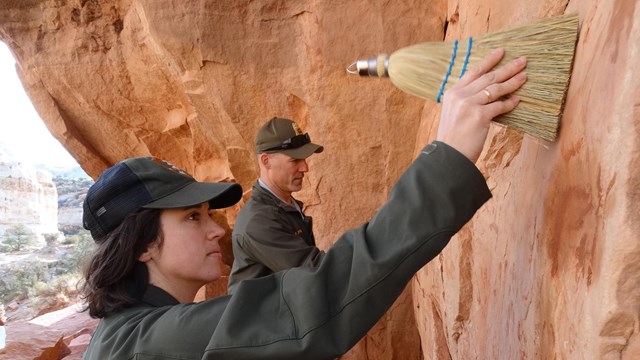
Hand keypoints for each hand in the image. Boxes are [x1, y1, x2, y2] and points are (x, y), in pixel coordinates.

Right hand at [436, 48, 527, 162]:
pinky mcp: (480, 116)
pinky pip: (499, 106)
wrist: (448, 155)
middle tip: (522, 61)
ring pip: (496, 89)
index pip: (474, 71)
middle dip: (507, 68)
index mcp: (453, 92)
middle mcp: (460, 95)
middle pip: (488, 77)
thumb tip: (486, 93)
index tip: (501, 52)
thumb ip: (465, 100)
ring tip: (524, 76)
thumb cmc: (453, 137)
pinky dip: (509, 103)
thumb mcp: (454, 113)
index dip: (489, 60)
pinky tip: (517, 100)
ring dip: (512, 82)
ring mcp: (470, 105)